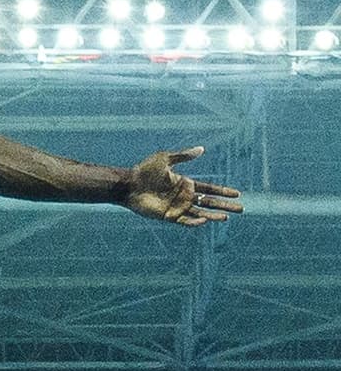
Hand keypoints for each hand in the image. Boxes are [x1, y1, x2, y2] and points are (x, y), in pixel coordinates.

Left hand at [122, 147, 241, 227]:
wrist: (129, 184)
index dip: (223, 191)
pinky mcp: (168, 217)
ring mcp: (177, 207)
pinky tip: (205, 220)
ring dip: (214, 215)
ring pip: (200, 214)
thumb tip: (202, 149)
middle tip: (241, 209)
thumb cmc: (145, 170)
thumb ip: (184, 156)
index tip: (237, 194)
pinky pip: (185, 221)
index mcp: (185, 183)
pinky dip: (195, 222)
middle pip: (209, 202)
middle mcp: (184, 197)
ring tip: (227, 217)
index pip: (209, 189)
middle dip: (224, 205)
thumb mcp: (166, 159)